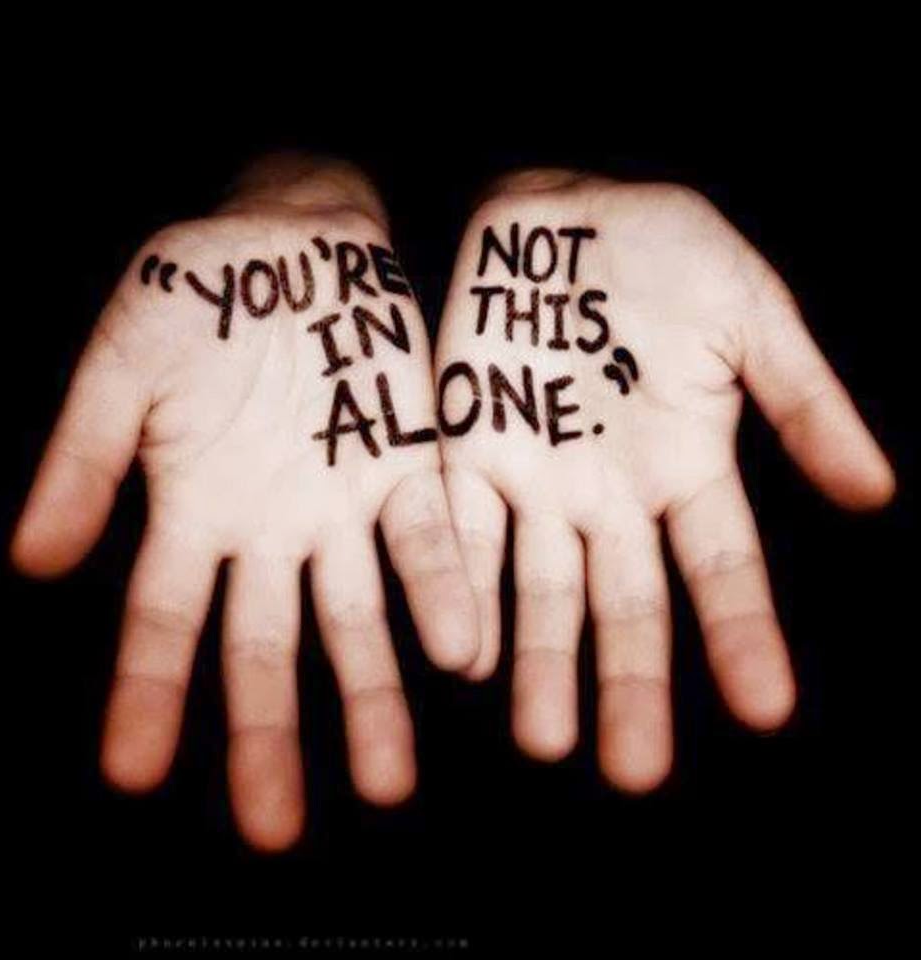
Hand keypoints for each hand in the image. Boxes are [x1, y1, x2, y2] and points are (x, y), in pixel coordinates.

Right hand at [12, 155, 478, 849]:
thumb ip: (82, 461)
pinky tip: (462, 651)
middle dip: (269, 736)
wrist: (292, 237)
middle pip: (267, 650)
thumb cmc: (200, 294)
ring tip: (387, 783)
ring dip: (373, 696)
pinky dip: (443, 590)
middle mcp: (272, 529)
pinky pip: (431, 539)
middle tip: (274, 833)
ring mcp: (344, 505)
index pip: (164, 625)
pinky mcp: (409, 467)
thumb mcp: (123, 366)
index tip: (131, 774)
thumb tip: (31, 563)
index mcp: (194, 511)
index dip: (148, 697)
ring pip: (357, 620)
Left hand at [435, 170, 893, 790]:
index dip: (743, 638)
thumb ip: (804, 401)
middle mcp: (611, 495)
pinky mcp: (467, 451)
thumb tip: (877, 493)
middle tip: (633, 771)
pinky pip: (462, 529)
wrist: (560, 213)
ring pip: (540, 590)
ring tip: (545, 741)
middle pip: (625, 606)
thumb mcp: (751, 316)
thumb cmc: (664, 255)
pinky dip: (462, 587)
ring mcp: (536, 480)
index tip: (768, 712)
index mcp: (686, 468)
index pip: (723, 572)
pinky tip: (462, 652)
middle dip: (629, 684)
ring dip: (542, 661)